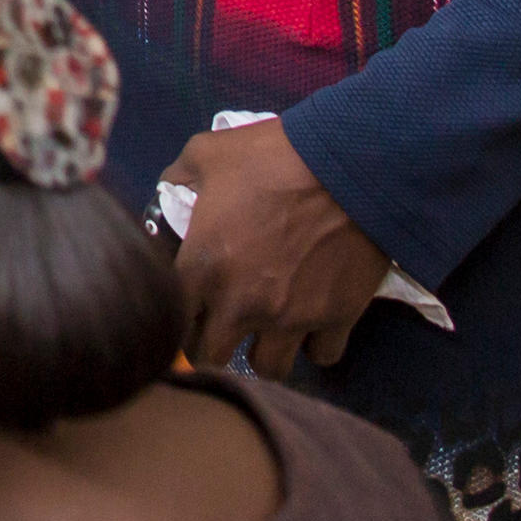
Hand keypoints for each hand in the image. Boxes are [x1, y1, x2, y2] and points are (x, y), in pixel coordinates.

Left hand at [163, 116, 390, 380]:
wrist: (351, 164)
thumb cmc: (273, 157)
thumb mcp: (209, 152)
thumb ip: (180, 174)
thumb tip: (171, 183)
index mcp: (202, 268)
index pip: (170, 323)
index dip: (175, 320)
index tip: (185, 311)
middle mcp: (242, 304)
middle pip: (212, 359)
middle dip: (213, 346)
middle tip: (222, 327)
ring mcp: (291, 317)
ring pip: (269, 369)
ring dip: (265, 352)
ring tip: (268, 329)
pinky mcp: (337, 318)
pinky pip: (323, 356)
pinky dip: (318, 344)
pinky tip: (313, 320)